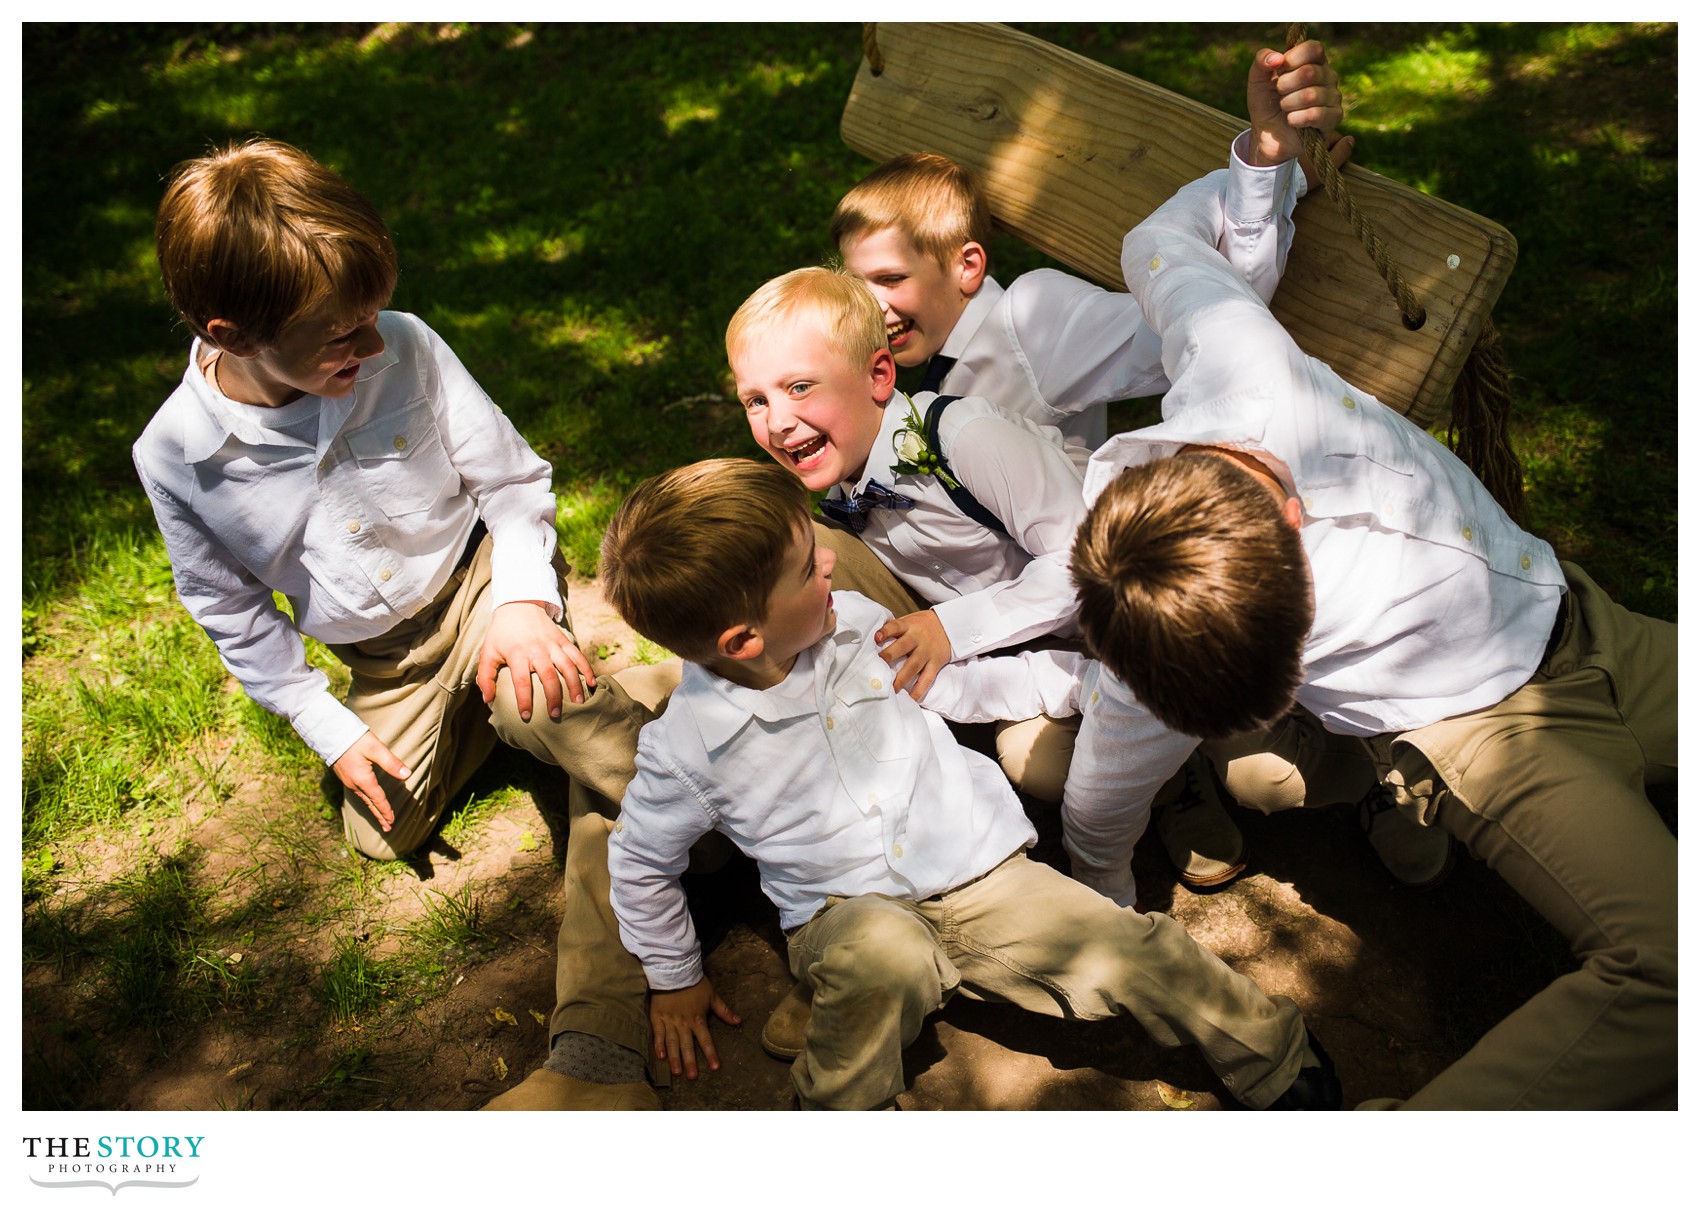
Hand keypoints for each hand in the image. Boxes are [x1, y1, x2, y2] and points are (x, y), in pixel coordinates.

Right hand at [331, 730, 410, 830]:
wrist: (330, 733)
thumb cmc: (354, 739)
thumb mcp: (375, 749)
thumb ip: (391, 763)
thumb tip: (407, 775)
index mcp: (363, 780)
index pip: (378, 800)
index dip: (386, 811)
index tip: (392, 822)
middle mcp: (354, 784)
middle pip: (369, 804)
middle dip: (379, 816)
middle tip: (387, 829)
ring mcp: (348, 780)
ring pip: (363, 799)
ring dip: (372, 810)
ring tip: (379, 819)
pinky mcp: (344, 775)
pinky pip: (357, 793)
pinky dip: (365, 801)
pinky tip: (367, 800)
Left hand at [477, 600, 595, 721]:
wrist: (518, 605)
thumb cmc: (501, 633)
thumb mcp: (488, 652)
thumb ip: (485, 676)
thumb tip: (488, 699)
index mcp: (518, 654)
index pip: (522, 682)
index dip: (524, 701)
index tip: (526, 716)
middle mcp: (537, 650)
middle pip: (549, 676)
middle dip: (554, 697)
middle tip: (555, 715)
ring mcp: (553, 644)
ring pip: (568, 666)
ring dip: (575, 685)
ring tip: (579, 703)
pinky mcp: (563, 640)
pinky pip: (578, 655)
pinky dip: (587, 668)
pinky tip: (592, 683)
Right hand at [649, 978, 740, 1079]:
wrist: (674, 970)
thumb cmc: (695, 983)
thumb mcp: (712, 996)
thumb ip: (724, 1011)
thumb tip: (738, 1022)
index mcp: (698, 1019)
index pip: (705, 1040)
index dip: (711, 1054)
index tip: (715, 1067)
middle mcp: (683, 1023)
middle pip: (687, 1045)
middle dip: (690, 1062)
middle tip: (692, 1077)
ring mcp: (669, 1021)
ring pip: (672, 1042)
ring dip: (674, 1058)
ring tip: (676, 1072)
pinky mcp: (657, 1017)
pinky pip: (658, 1033)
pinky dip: (658, 1045)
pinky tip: (659, 1056)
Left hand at [875, 609, 951, 701]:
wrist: (950, 625)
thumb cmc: (923, 624)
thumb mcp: (910, 620)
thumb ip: (895, 629)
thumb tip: (873, 639)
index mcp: (909, 625)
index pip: (896, 626)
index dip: (886, 631)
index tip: (877, 637)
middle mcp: (918, 638)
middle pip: (903, 646)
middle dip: (889, 656)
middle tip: (877, 666)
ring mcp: (927, 652)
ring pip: (913, 665)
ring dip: (901, 678)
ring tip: (890, 689)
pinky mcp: (935, 663)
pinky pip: (927, 678)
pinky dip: (919, 690)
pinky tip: (911, 699)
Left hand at [1247, 40, 1344, 174]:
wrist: (1268, 135)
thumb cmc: (1267, 103)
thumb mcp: (1258, 79)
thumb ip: (1262, 60)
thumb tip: (1277, 58)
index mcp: (1314, 61)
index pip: (1314, 48)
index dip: (1293, 59)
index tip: (1280, 70)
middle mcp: (1328, 75)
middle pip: (1310, 72)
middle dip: (1285, 86)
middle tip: (1279, 94)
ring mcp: (1333, 96)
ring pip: (1311, 95)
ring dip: (1288, 104)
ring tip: (1285, 109)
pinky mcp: (1334, 117)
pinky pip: (1316, 114)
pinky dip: (1296, 119)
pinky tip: (1292, 121)